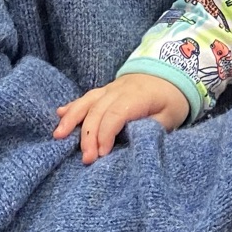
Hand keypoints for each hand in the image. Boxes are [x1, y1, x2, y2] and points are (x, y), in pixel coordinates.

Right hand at [52, 73, 189, 163]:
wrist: (171, 72)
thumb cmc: (172, 99)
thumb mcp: (171, 116)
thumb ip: (152, 127)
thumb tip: (133, 140)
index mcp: (137, 96)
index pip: (115, 115)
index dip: (106, 134)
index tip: (101, 154)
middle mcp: (119, 90)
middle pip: (97, 111)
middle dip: (88, 136)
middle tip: (86, 159)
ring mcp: (110, 89)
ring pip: (87, 102)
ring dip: (72, 119)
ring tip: (59, 136)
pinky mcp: (105, 90)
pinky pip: (86, 97)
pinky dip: (72, 106)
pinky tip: (60, 114)